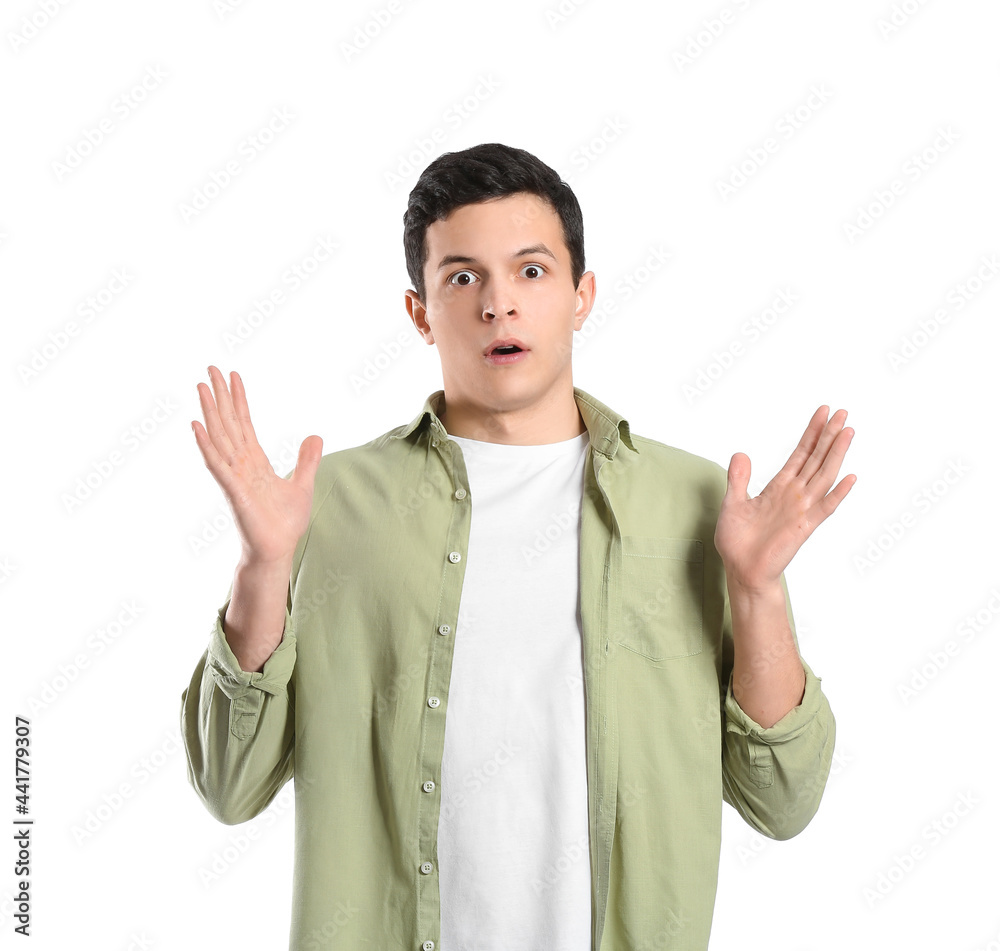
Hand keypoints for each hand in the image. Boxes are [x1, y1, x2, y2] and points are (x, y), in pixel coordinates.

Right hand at [191, 366, 322, 564]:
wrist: (278, 549)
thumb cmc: (284, 522)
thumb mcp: (303, 484)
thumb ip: (307, 460)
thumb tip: (315, 437)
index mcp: (255, 461)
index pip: (245, 424)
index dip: (239, 400)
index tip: (232, 376)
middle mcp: (241, 464)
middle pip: (229, 423)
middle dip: (220, 396)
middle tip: (210, 368)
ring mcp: (234, 476)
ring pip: (219, 437)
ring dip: (210, 412)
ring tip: (201, 387)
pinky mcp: (233, 491)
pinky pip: (217, 464)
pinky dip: (206, 445)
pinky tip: (197, 426)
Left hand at [714, 406, 855, 590]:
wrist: (741, 570)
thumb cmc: (737, 541)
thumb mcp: (732, 503)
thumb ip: (739, 479)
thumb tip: (740, 454)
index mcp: (779, 487)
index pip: (800, 454)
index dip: (811, 433)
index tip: (823, 412)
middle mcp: (794, 495)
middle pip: (816, 459)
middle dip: (828, 435)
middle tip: (843, 412)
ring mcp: (801, 510)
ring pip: (823, 476)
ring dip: (836, 454)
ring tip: (848, 431)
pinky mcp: (803, 527)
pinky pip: (824, 508)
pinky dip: (838, 493)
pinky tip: (850, 477)